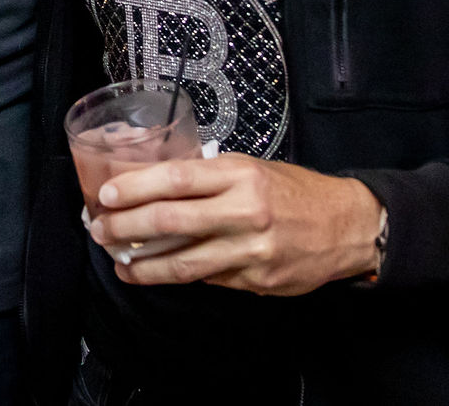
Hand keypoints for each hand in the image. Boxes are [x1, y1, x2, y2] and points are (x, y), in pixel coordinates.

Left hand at [87, 155, 382, 296]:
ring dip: (144, 264)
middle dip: (126, 227)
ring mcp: (251, 250)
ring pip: (184, 261)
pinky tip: (159, 273)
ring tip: (120, 263)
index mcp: (240, 175)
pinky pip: (209, 278)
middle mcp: (244, 211)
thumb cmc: (296, 192)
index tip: (106, 195)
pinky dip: (179, 275)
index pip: (176, 178)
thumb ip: (209, 178)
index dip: (135, 187)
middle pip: (171, 220)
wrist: (348, 226)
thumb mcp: (252, 168)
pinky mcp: (257, 280)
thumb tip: (157, 188)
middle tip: (100, 230)